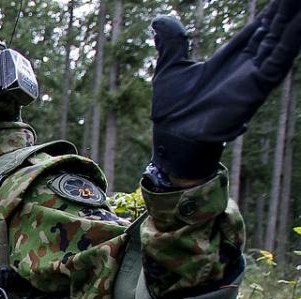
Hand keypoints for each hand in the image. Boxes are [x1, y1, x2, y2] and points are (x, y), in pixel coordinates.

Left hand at [150, 2, 300, 178]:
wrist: (173, 136)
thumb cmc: (171, 109)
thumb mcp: (170, 67)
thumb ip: (172, 42)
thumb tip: (160, 19)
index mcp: (230, 58)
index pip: (257, 28)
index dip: (270, 13)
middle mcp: (247, 65)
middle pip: (274, 31)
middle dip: (286, 13)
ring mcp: (254, 76)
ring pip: (281, 42)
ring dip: (292, 22)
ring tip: (300, 2)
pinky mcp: (257, 87)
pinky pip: (279, 61)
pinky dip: (290, 42)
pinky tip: (299, 24)